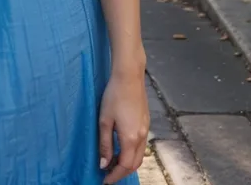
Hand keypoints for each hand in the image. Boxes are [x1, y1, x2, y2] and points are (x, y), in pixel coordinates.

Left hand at [99, 69, 149, 183]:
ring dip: (128, 162)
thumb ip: (105, 144)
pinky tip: (122, 147)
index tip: (104, 181)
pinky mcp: (146, 122)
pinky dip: (132, 152)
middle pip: (135, 163)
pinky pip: (141, 145)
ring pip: (140, 155)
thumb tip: (104, 164)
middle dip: (122, 172)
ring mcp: (146, 129)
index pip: (125, 166)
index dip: (115, 176)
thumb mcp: (105, 120)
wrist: (129, 76)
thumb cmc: (114, 96)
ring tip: (113, 161)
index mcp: (131, 138)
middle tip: (108, 174)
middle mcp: (142, 137)